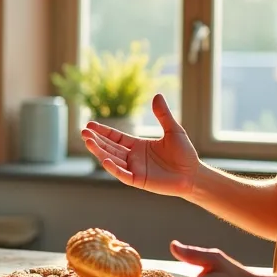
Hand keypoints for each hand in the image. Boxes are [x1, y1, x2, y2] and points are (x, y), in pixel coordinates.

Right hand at [82, 94, 198, 198]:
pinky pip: (123, 174)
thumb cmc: (185, 153)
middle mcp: (133, 157)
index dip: (103, 132)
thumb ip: (163, 115)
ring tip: (88, 142)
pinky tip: (104, 160)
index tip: (89, 125)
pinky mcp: (139, 180)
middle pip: (110, 147)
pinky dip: (113, 168)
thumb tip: (157, 95)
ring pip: (112, 160)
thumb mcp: (173, 130)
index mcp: (138, 145)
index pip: (116, 137)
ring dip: (100, 152)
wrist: (193, 174)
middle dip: (96, 140)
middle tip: (83, 132)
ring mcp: (135, 169)